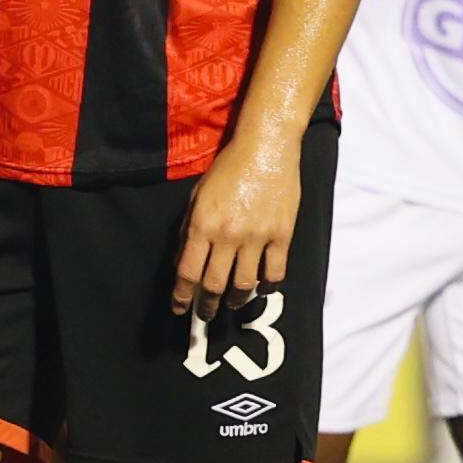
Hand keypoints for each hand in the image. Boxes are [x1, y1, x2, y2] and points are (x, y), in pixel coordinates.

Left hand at [173, 125, 299, 320]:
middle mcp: (228, 235)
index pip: (188, 272)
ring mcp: (257, 236)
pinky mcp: (282, 234)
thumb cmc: (229, 167)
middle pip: (215, 285)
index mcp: (203, 224)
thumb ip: (187, 230)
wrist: (266, 147)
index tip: (179, 308)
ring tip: (232, 303)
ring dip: (236, 300)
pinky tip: (261, 287)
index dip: (182, 296)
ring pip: (245, 285)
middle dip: (207, 306)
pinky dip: (268, 285)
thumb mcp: (197, 196)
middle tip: (205, 314)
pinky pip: (275, 272)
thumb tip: (181, 262)